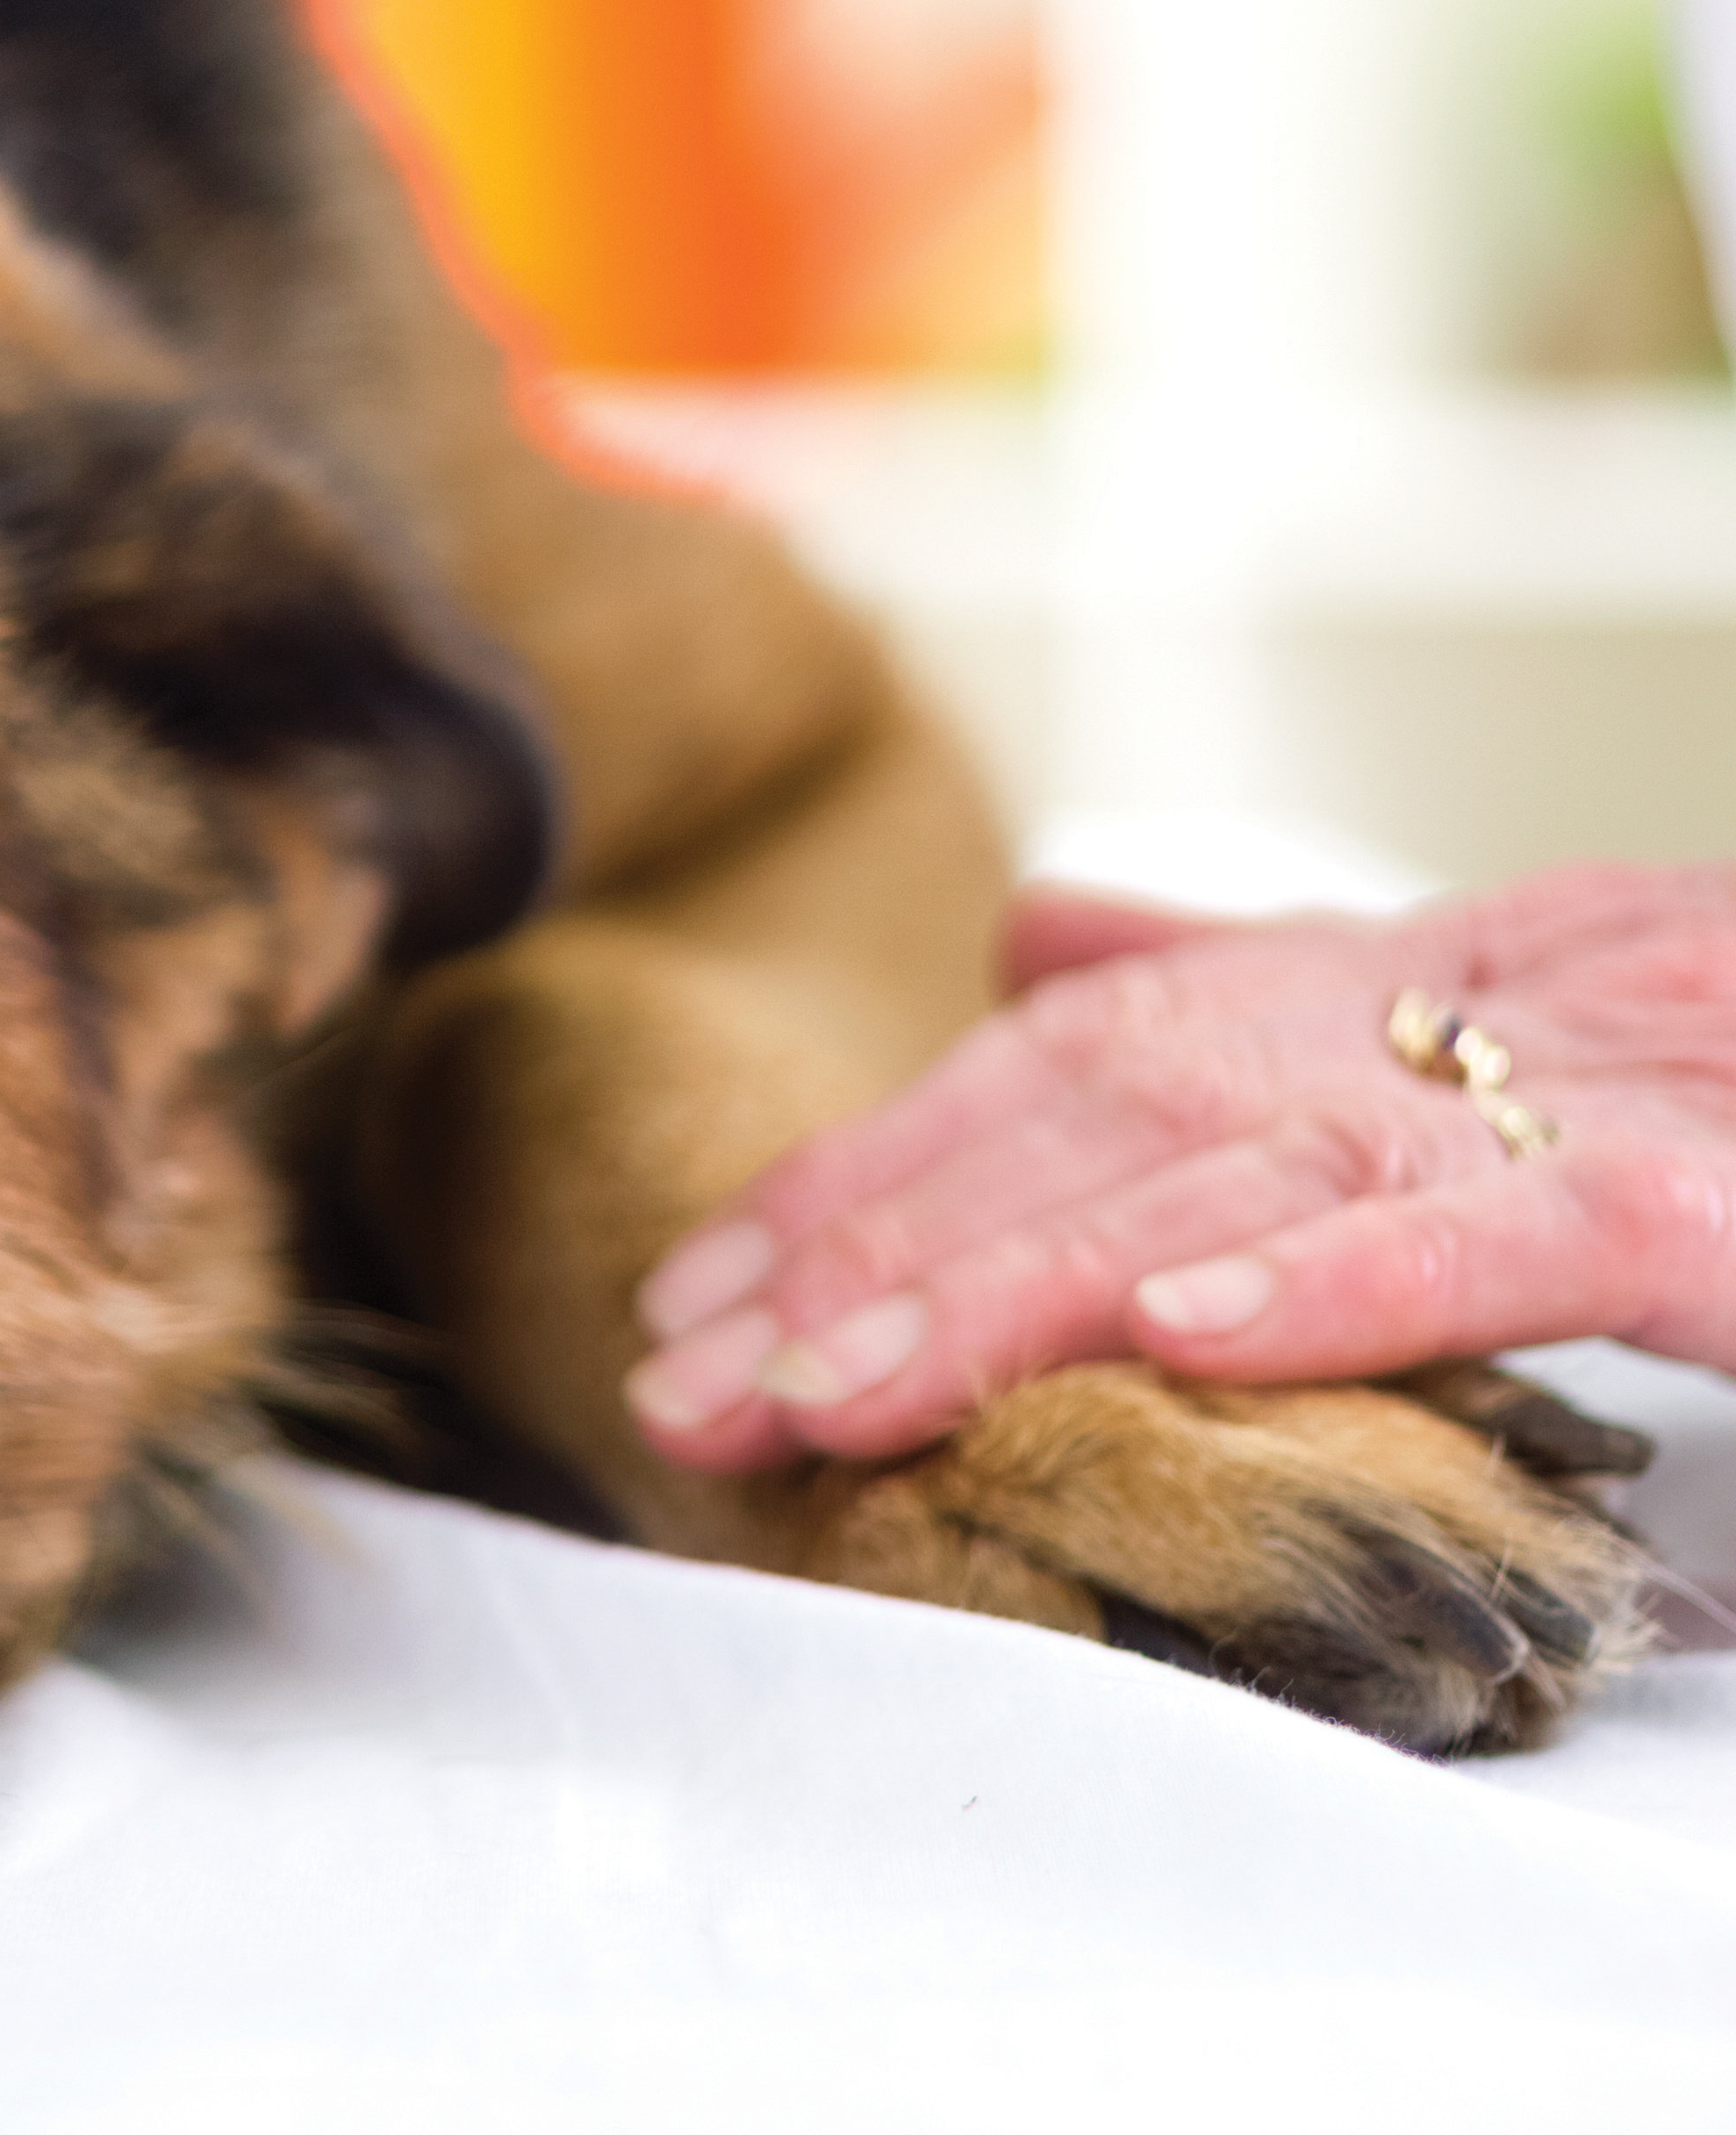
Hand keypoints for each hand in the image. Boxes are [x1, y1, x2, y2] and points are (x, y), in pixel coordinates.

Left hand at [624, 862, 1735, 1472]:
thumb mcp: (1542, 1040)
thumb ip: (1293, 996)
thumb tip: (1042, 940)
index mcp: (1441, 973)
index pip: (1085, 1062)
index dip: (875, 1171)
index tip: (700, 1295)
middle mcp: (1506, 999)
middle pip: (1122, 1112)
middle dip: (878, 1246)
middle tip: (690, 1373)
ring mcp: (1633, 1088)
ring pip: (1266, 1172)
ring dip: (1025, 1283)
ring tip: (841, 1383)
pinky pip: (1525, 1232)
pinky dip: (1341, 1279)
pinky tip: (1172, 1337)